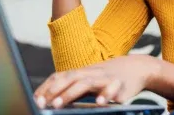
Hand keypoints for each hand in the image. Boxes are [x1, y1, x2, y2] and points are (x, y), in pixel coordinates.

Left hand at [33, 55, 158, 108]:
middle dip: (54, 91)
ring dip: (70, 93)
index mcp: (81, 72)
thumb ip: (72, 87)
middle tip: (43, 103)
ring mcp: (105, 78)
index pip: (59, 77)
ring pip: (85, 83)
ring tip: (59, 105)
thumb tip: (51, 99)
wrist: (137, 68)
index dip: (46, 87)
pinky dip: (105, 95)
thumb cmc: (107, 77)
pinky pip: (112, 89)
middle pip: (69, 78)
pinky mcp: (120, 85)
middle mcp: (90, 73)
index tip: (35, 99)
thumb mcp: (88, 80)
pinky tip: (99, 103)